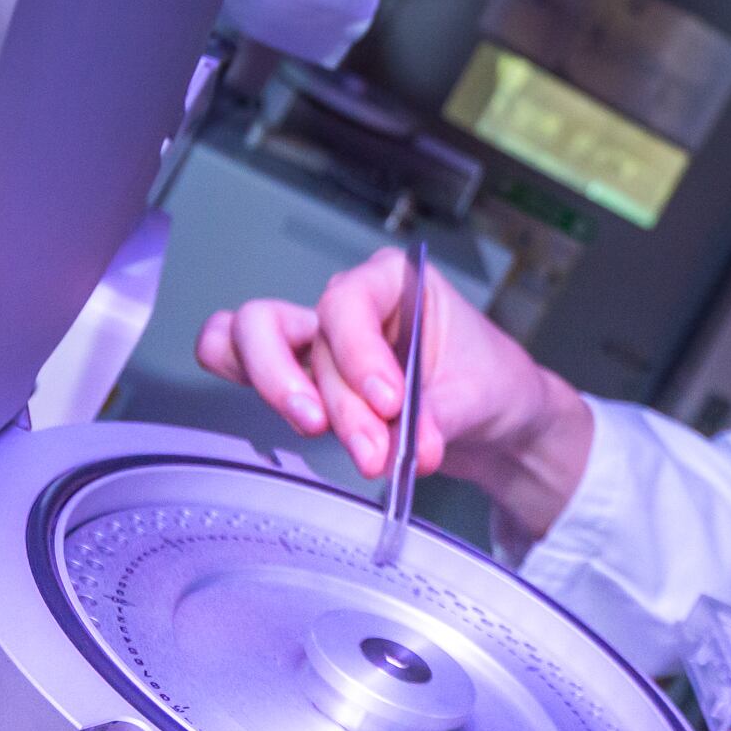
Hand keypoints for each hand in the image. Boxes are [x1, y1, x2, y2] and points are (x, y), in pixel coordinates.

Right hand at [195, 248, 593, 538]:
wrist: (494, 419)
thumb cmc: (490, 383)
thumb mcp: (481, 395)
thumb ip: (440, 417)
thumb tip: (412, 449)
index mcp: (392, 281)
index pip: (346, 303)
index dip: (359, 356)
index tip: (390, 404)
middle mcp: (347, 305)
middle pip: (290, 326)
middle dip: (329, 395)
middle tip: (370, 448)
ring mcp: (317, 342)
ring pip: (251, 340)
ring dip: (281, 393)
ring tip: (328, 438)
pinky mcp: (303, 381)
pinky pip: (237, 360)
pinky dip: (244, 382)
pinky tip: (279, 413)